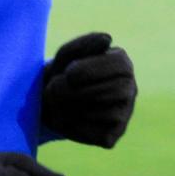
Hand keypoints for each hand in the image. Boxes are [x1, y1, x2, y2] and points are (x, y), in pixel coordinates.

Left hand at [41, 32, 136, 147]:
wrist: (45, 103)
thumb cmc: (61, 74)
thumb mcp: (66, 55)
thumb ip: (84, 44)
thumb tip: (107, 39)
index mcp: (121, 63)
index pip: (120, 66)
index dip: (92, 70)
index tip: (69, 73)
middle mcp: (129, 88)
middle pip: (116, 90)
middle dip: (79, 91)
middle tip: (53, 89)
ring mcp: (123, 114)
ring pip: (108, 113)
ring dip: (74, 107)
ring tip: (55, 101)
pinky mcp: (111, 136)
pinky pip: (99, 134)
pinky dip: (76, 126)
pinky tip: (64, 117)